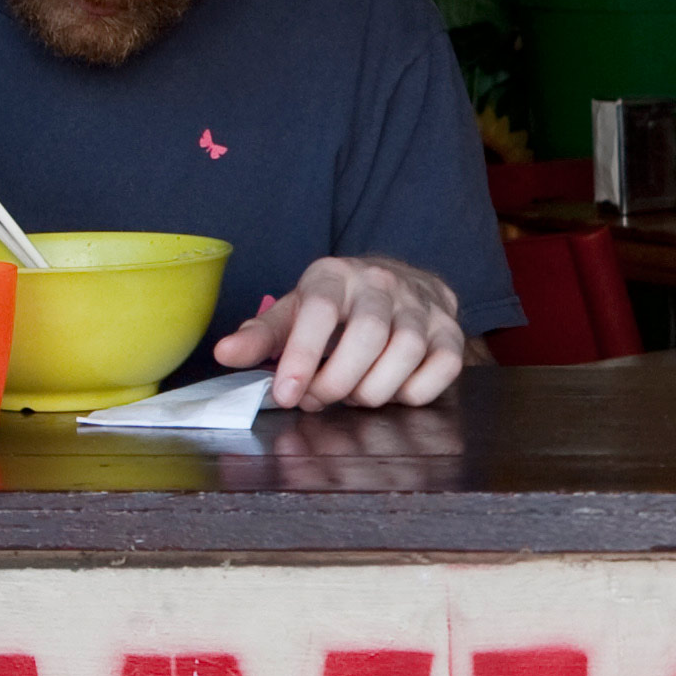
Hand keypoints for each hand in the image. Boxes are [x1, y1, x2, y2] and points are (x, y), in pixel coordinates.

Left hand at [216, 254, 468, 408]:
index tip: (286, 395)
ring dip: (374, 389)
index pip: (321, 312)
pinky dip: (416, 392)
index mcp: (335, 275)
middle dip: (338, 381)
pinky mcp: (451, 329)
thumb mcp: (294, 313)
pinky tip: (393, 391)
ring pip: (407, 352)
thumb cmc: (336, 306)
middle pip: (368, 334)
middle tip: (318, 400)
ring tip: (353, 395)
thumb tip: (224, 353)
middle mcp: (382, 283)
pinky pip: (444, 368)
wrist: (398, 284)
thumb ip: (261, 336)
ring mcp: (422, 305)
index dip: (303, 357)